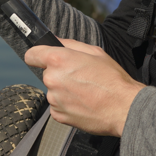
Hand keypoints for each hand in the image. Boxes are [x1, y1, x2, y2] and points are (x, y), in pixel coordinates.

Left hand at [23, 39, 144, 136]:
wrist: (123, 108)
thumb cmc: (112, 79)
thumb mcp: (95, 52)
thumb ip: (70, 44)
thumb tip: (54, 41)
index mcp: (58, 60)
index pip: (32, 55)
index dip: (38, 55)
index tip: (42, 58)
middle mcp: (52, 79)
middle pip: (47, 73)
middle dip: (60, 73)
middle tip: (80, 77)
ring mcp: (54, 99)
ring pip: (53, 90)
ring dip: (64, 90)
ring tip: (85, 92)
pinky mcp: (58, 115)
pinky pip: (57, 106)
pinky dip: (67, 104)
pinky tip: (83, 103)